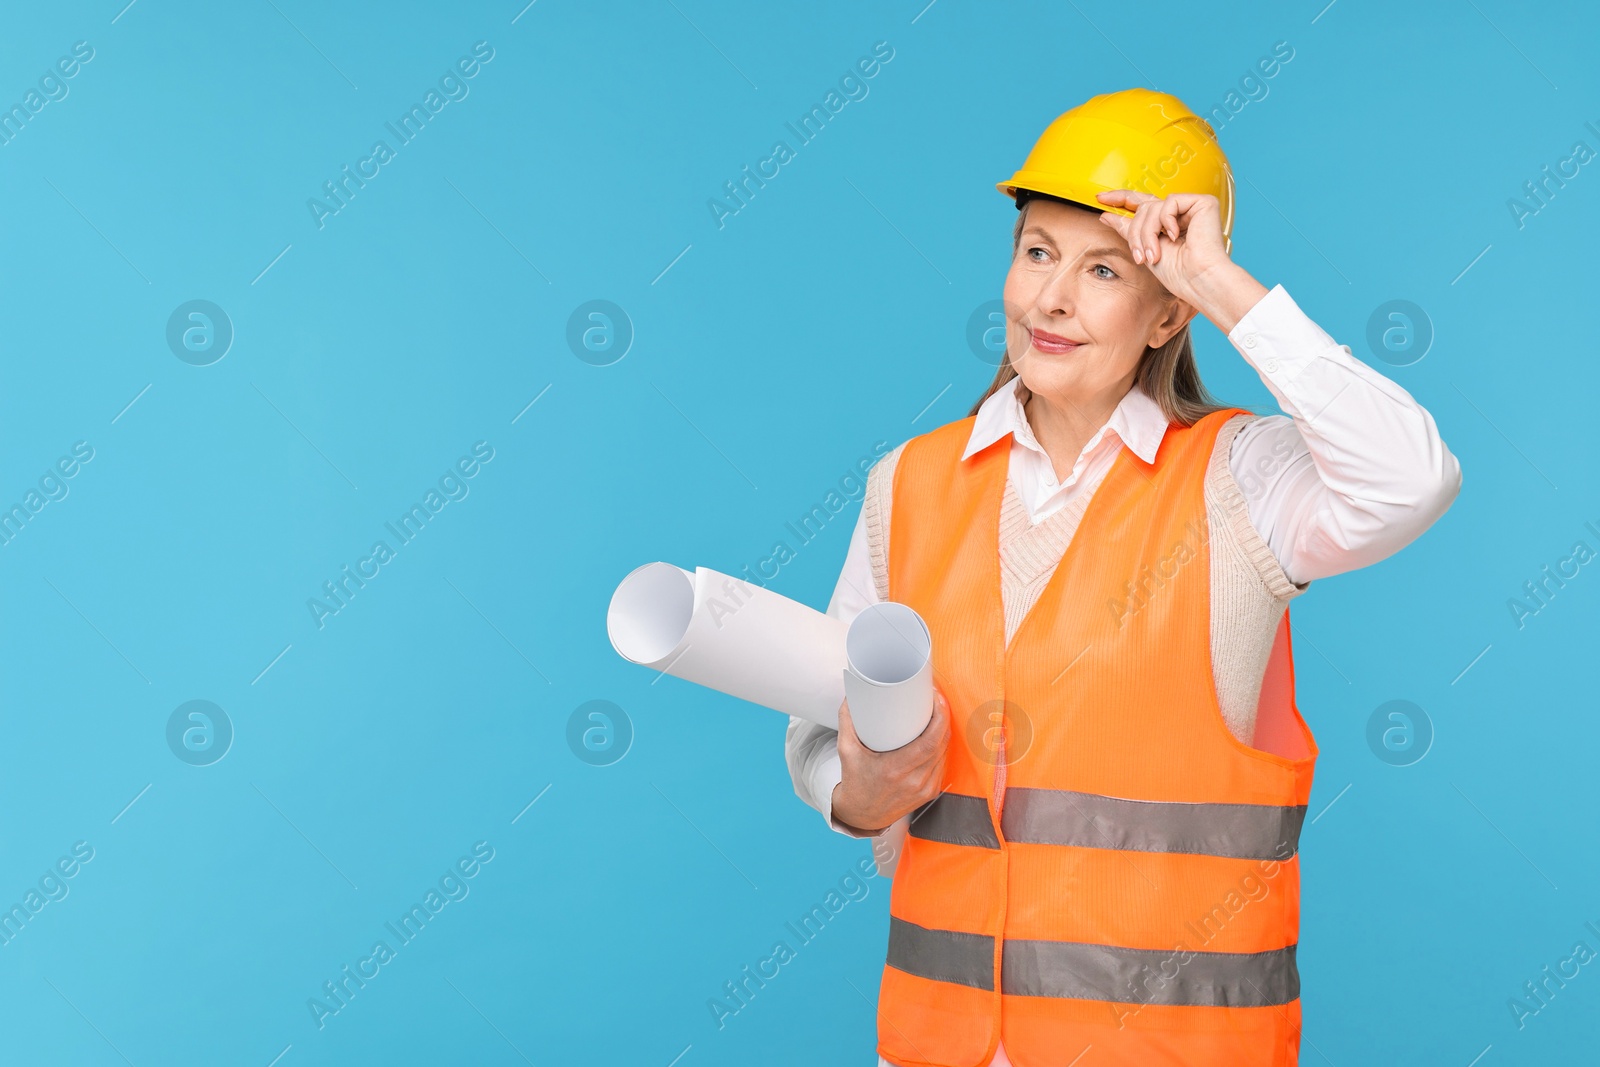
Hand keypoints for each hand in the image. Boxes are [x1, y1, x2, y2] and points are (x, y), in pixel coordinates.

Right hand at [830, 686, 950, 834]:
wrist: (862, 815)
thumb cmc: (855, 781)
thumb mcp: (846, 750)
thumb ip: (847, 721)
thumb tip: (851, 696)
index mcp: (895, 771)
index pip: (929, 743)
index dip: (939, 719)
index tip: (936, 699)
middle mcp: (914, 782)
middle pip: (941, 744)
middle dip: (943, 718)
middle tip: (935, 698)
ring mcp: (925, 789)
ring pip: (944, 753)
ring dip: (944, 731)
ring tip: (937, 711)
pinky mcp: (930, 792)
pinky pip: (941, 764)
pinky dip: (941, 747)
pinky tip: (938, 734)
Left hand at [1094, 189, 1231, 306]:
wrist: (1197, 280)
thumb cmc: (1177, 273)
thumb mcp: (1144, 249)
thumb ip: (1128, 230)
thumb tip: (1106, 215)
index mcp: (1167, 223)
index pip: (1141, 203)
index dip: (1120, 198)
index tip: (1100, 198)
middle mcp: (1179, 212)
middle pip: (1143, 208)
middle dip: (1135, 232)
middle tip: (1139, 255)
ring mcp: (1191, 206)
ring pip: (1152, 207)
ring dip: (1147, 233)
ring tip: (1154, 254)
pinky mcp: (1203, 202)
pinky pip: (1170, 202)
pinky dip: (1166, 221)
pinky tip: (1174, 236)